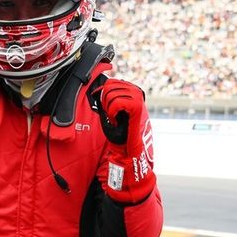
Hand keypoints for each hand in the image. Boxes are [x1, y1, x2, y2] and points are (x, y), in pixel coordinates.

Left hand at [93, 79, 155, 203]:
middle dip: (105, 99)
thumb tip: (98, 92)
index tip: (105, 108)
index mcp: (132, 95)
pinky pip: (119, 101)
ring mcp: (139, 101)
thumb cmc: (120, 138)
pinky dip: (113, 110)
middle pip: (112, 85)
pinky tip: (115, 119)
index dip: (104, 92)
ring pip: (114, 92)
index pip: (113, 82)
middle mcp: (138, 95)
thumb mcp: (111, 116)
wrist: (130, 155)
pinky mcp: (138, 109)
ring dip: (109, 106)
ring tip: (114, 118)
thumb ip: (108, 103)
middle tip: (110, 115)